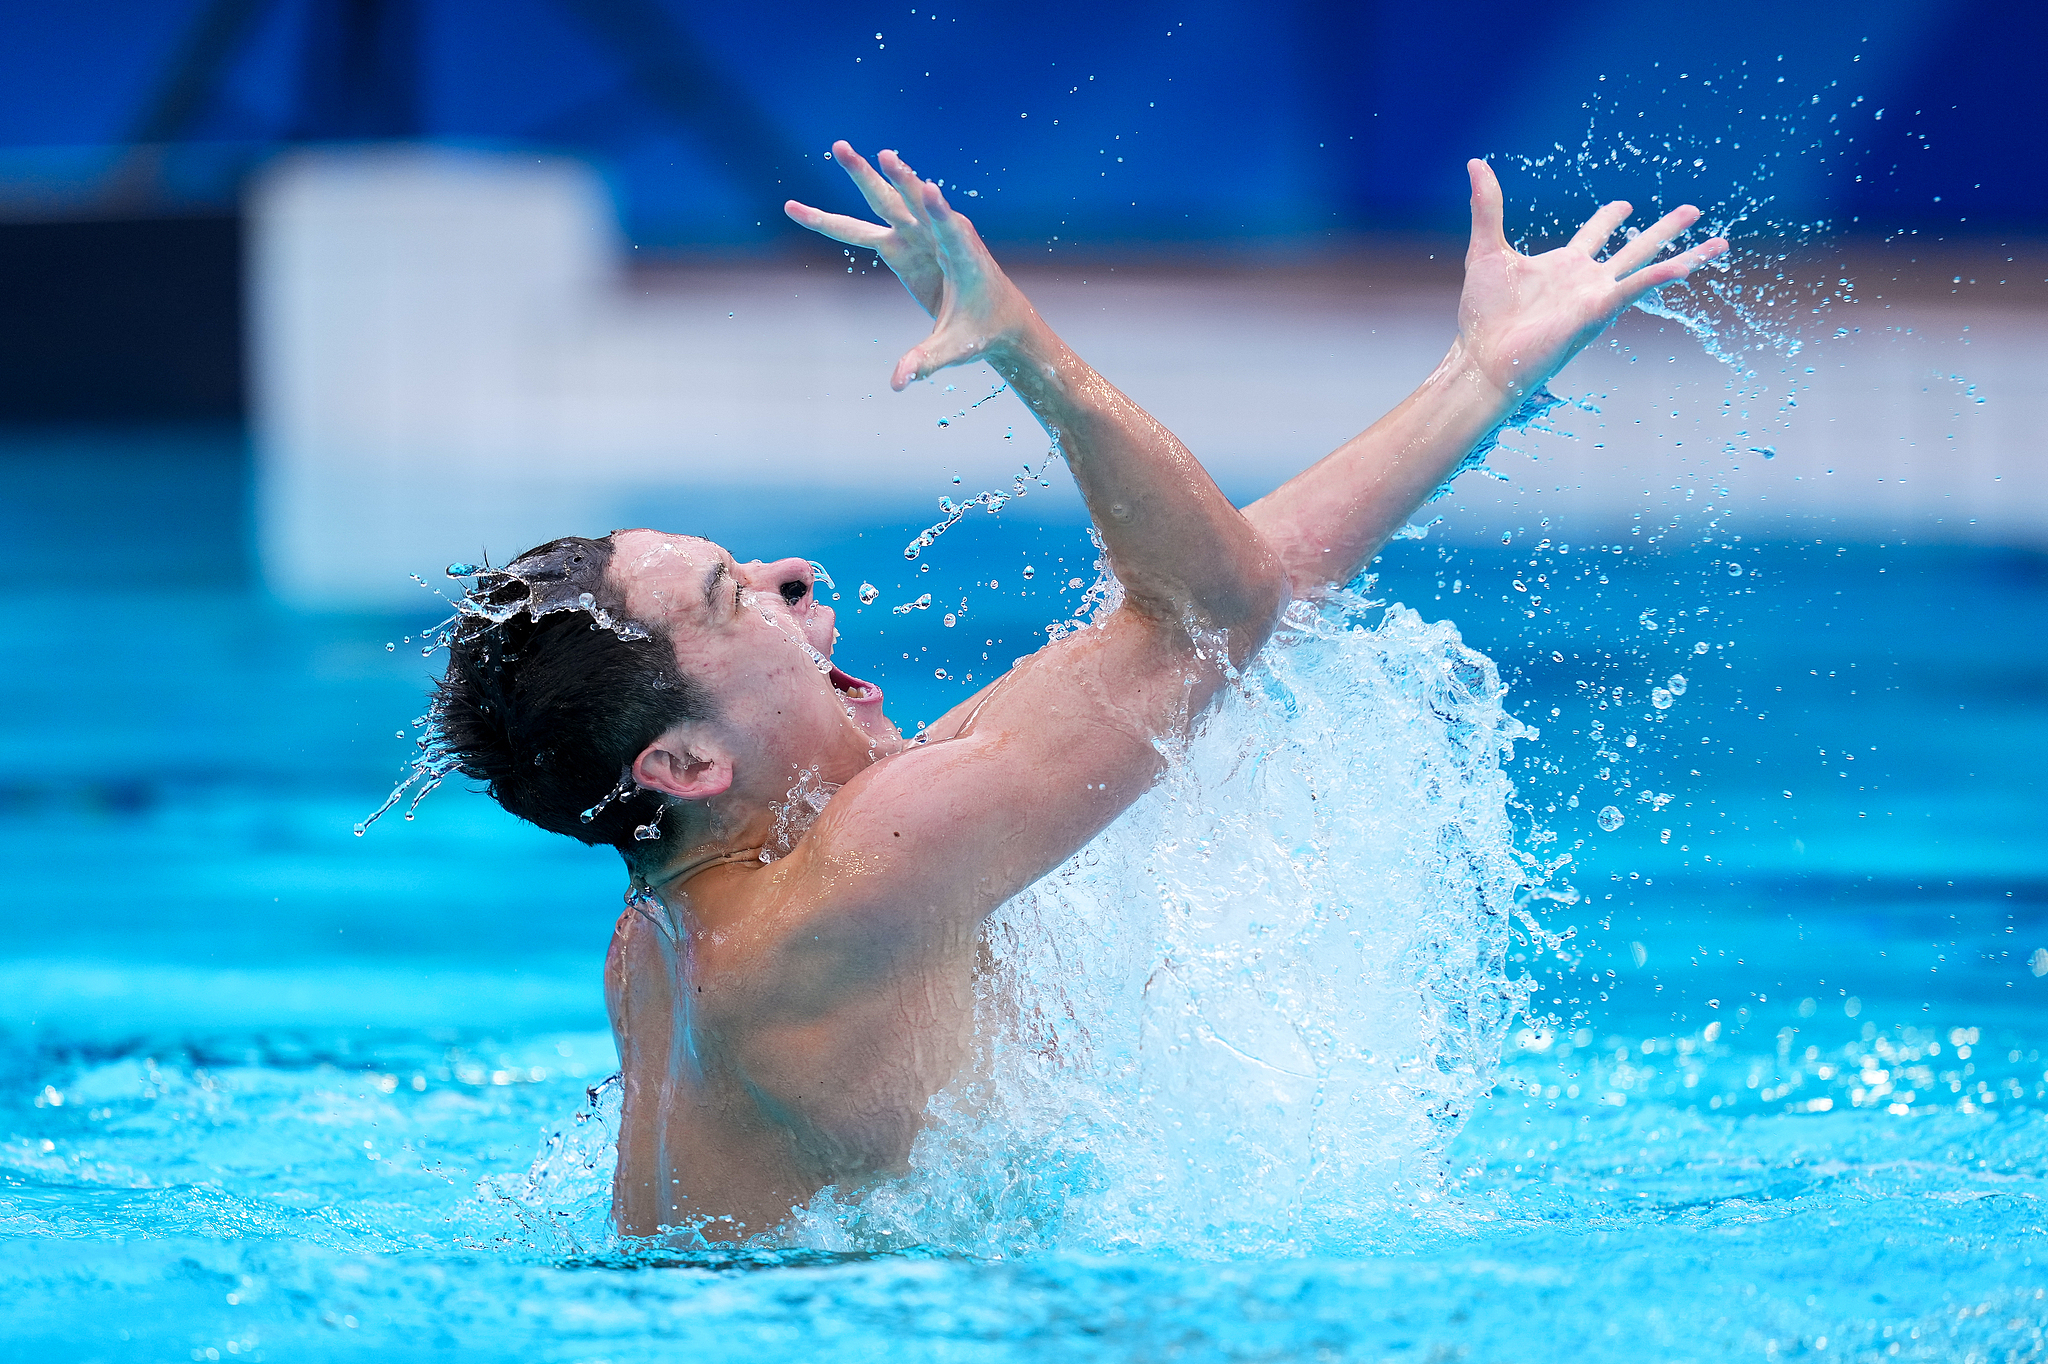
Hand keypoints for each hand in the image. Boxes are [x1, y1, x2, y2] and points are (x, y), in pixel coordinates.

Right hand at [786, 142, 1036, 391]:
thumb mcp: (955, 349)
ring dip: (865, 176)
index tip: (930, 188)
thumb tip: (898, 383)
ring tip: (840, 147)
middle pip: (912, 200)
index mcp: (963, 257)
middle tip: (875, 155)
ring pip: (888, 201)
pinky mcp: (905, 245)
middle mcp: (941, 237)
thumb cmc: (982, 331)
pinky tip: (829, 195)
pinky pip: (869, 228)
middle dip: (892, 177)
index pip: (951, 229)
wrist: (997, 317)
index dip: (939, 211)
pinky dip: (846, 213)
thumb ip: (925, 362)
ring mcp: (921, 236)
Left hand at [1454, 158, 1727, 400]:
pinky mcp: (1597, 311)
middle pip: (1634, 247)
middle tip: (1693, 211)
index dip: (1609, 218)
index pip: (1594, 234)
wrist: (1483, 357)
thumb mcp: (1486, 250)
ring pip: (1648, 267)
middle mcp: (1585, 280)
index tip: (1624, 205)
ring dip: (1685, 255)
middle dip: (1664, 230)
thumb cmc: (1483, 315)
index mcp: (1563, 266)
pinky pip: (1635, 289)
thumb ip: (1487, 206)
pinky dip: (1660, 277)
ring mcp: (1596, 296)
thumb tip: (1476, 163)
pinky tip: (1686, 266)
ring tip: (1720, 242)